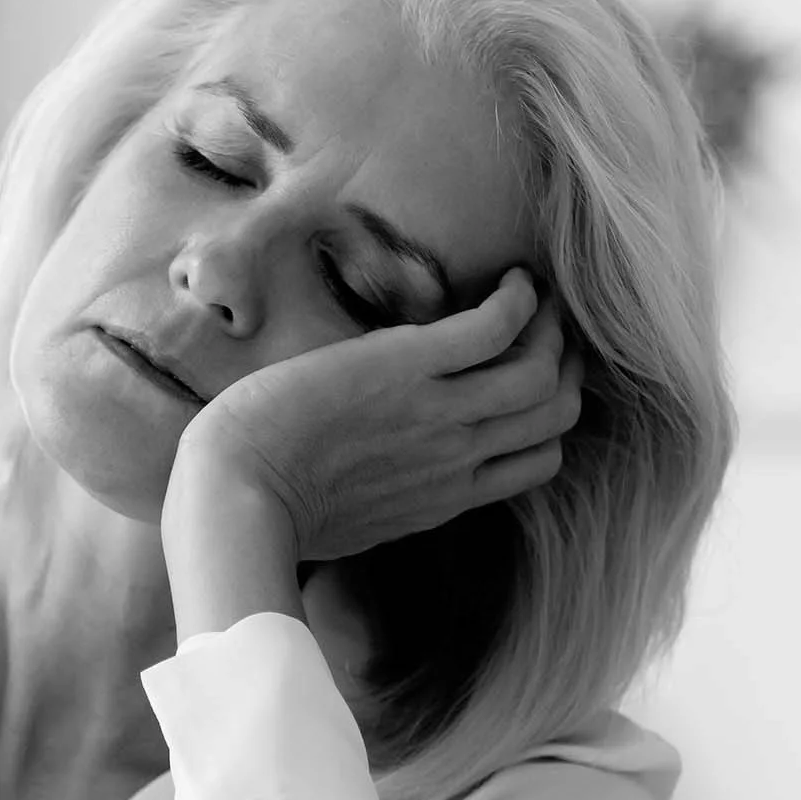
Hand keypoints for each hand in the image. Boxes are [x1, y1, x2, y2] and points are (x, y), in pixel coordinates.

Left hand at [172, 268, 582, 561]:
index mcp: (445, 497)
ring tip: (533, 296)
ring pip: (541, 373)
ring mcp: (439, 414)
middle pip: (556, 413)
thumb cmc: (270, 507)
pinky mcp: (408, 368)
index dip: (548, 419)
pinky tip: (510, 281)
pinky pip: (497, 327)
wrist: (236, 493)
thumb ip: (393, 496)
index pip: (538, 461)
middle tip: (546, 328)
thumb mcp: (354, 519)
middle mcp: (457, 458)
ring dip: (551, 326)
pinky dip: (518, 299)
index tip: (532, 381)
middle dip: (564, 365)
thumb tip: (391, 478)